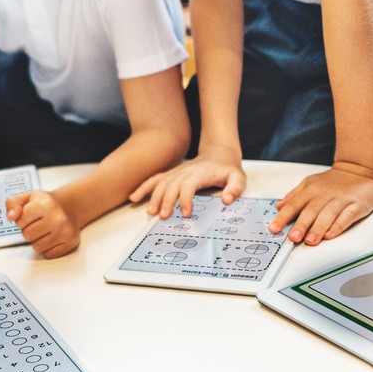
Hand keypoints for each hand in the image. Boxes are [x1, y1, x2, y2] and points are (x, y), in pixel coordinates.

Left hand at [6, 190, 80, 258]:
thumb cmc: (46, 203)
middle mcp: (57, 217)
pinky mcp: (71, 242)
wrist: (70, 206)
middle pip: (28, 236)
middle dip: (28, 231)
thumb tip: (11, 217)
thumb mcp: (27, 197)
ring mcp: (65, 231)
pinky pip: (49, 254)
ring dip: (37, 241)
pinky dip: (47, 248)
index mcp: (45, 204)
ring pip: (37, 247)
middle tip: (37, 223)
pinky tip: (51, 237)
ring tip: (44, 230)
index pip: (20, 222)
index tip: (28, 216)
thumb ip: (12, 204)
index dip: (21, 220)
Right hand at [129, 144, 244, 218]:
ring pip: (160, 183)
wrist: (218, 154)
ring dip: (154, 197)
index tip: (186, 214)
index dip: (186, 199)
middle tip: (164, 217)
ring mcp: (175, 172)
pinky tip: (134, 197)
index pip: (188, 185)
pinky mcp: (170, 175)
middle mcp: (184, 172)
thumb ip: (235, 188)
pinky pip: (154, 180)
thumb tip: (227, 200)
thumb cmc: (227, 169)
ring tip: (150, 213)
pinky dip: (143, 188)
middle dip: (166, 201)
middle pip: (171, 186)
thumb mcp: (238, 177)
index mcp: (199, 173)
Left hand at [274, 163, 372, 244]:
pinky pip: (347, 216)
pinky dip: (338, 225)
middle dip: (301, 225)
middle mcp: (325, 194)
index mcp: (311, 189)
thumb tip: (278, 207)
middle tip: (293, 238)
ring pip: (328, 214)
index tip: (274, 228)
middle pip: (311, 210)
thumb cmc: (333, 181)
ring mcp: (342, 199)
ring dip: (318, 228)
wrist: (360, 169)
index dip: (283, 217)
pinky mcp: (357, 204)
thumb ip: (294, 196)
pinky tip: (330, 234)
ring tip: (310, 240)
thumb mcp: (310, 183)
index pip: (294, 204)